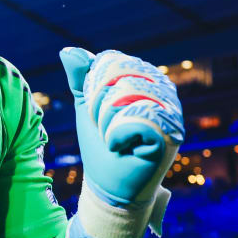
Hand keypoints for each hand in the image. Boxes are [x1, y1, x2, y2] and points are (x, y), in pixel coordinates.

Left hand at [60, 48, 183, 206]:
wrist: (107, 185)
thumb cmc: (101, 145)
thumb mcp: (86, 106)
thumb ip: (80, 78)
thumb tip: (67, 51)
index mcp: (148, 81)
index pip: (112, 62)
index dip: (96, 88)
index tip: (102, 113)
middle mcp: (165, 92)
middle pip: (117, 76)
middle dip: (100, 107)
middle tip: (110, 130)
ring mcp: (171, 112)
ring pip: (123, 95)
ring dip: (108, 122)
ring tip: (118, 139)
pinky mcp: (169, 134)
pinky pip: (131, 119)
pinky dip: (117, 136)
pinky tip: (125, 148)